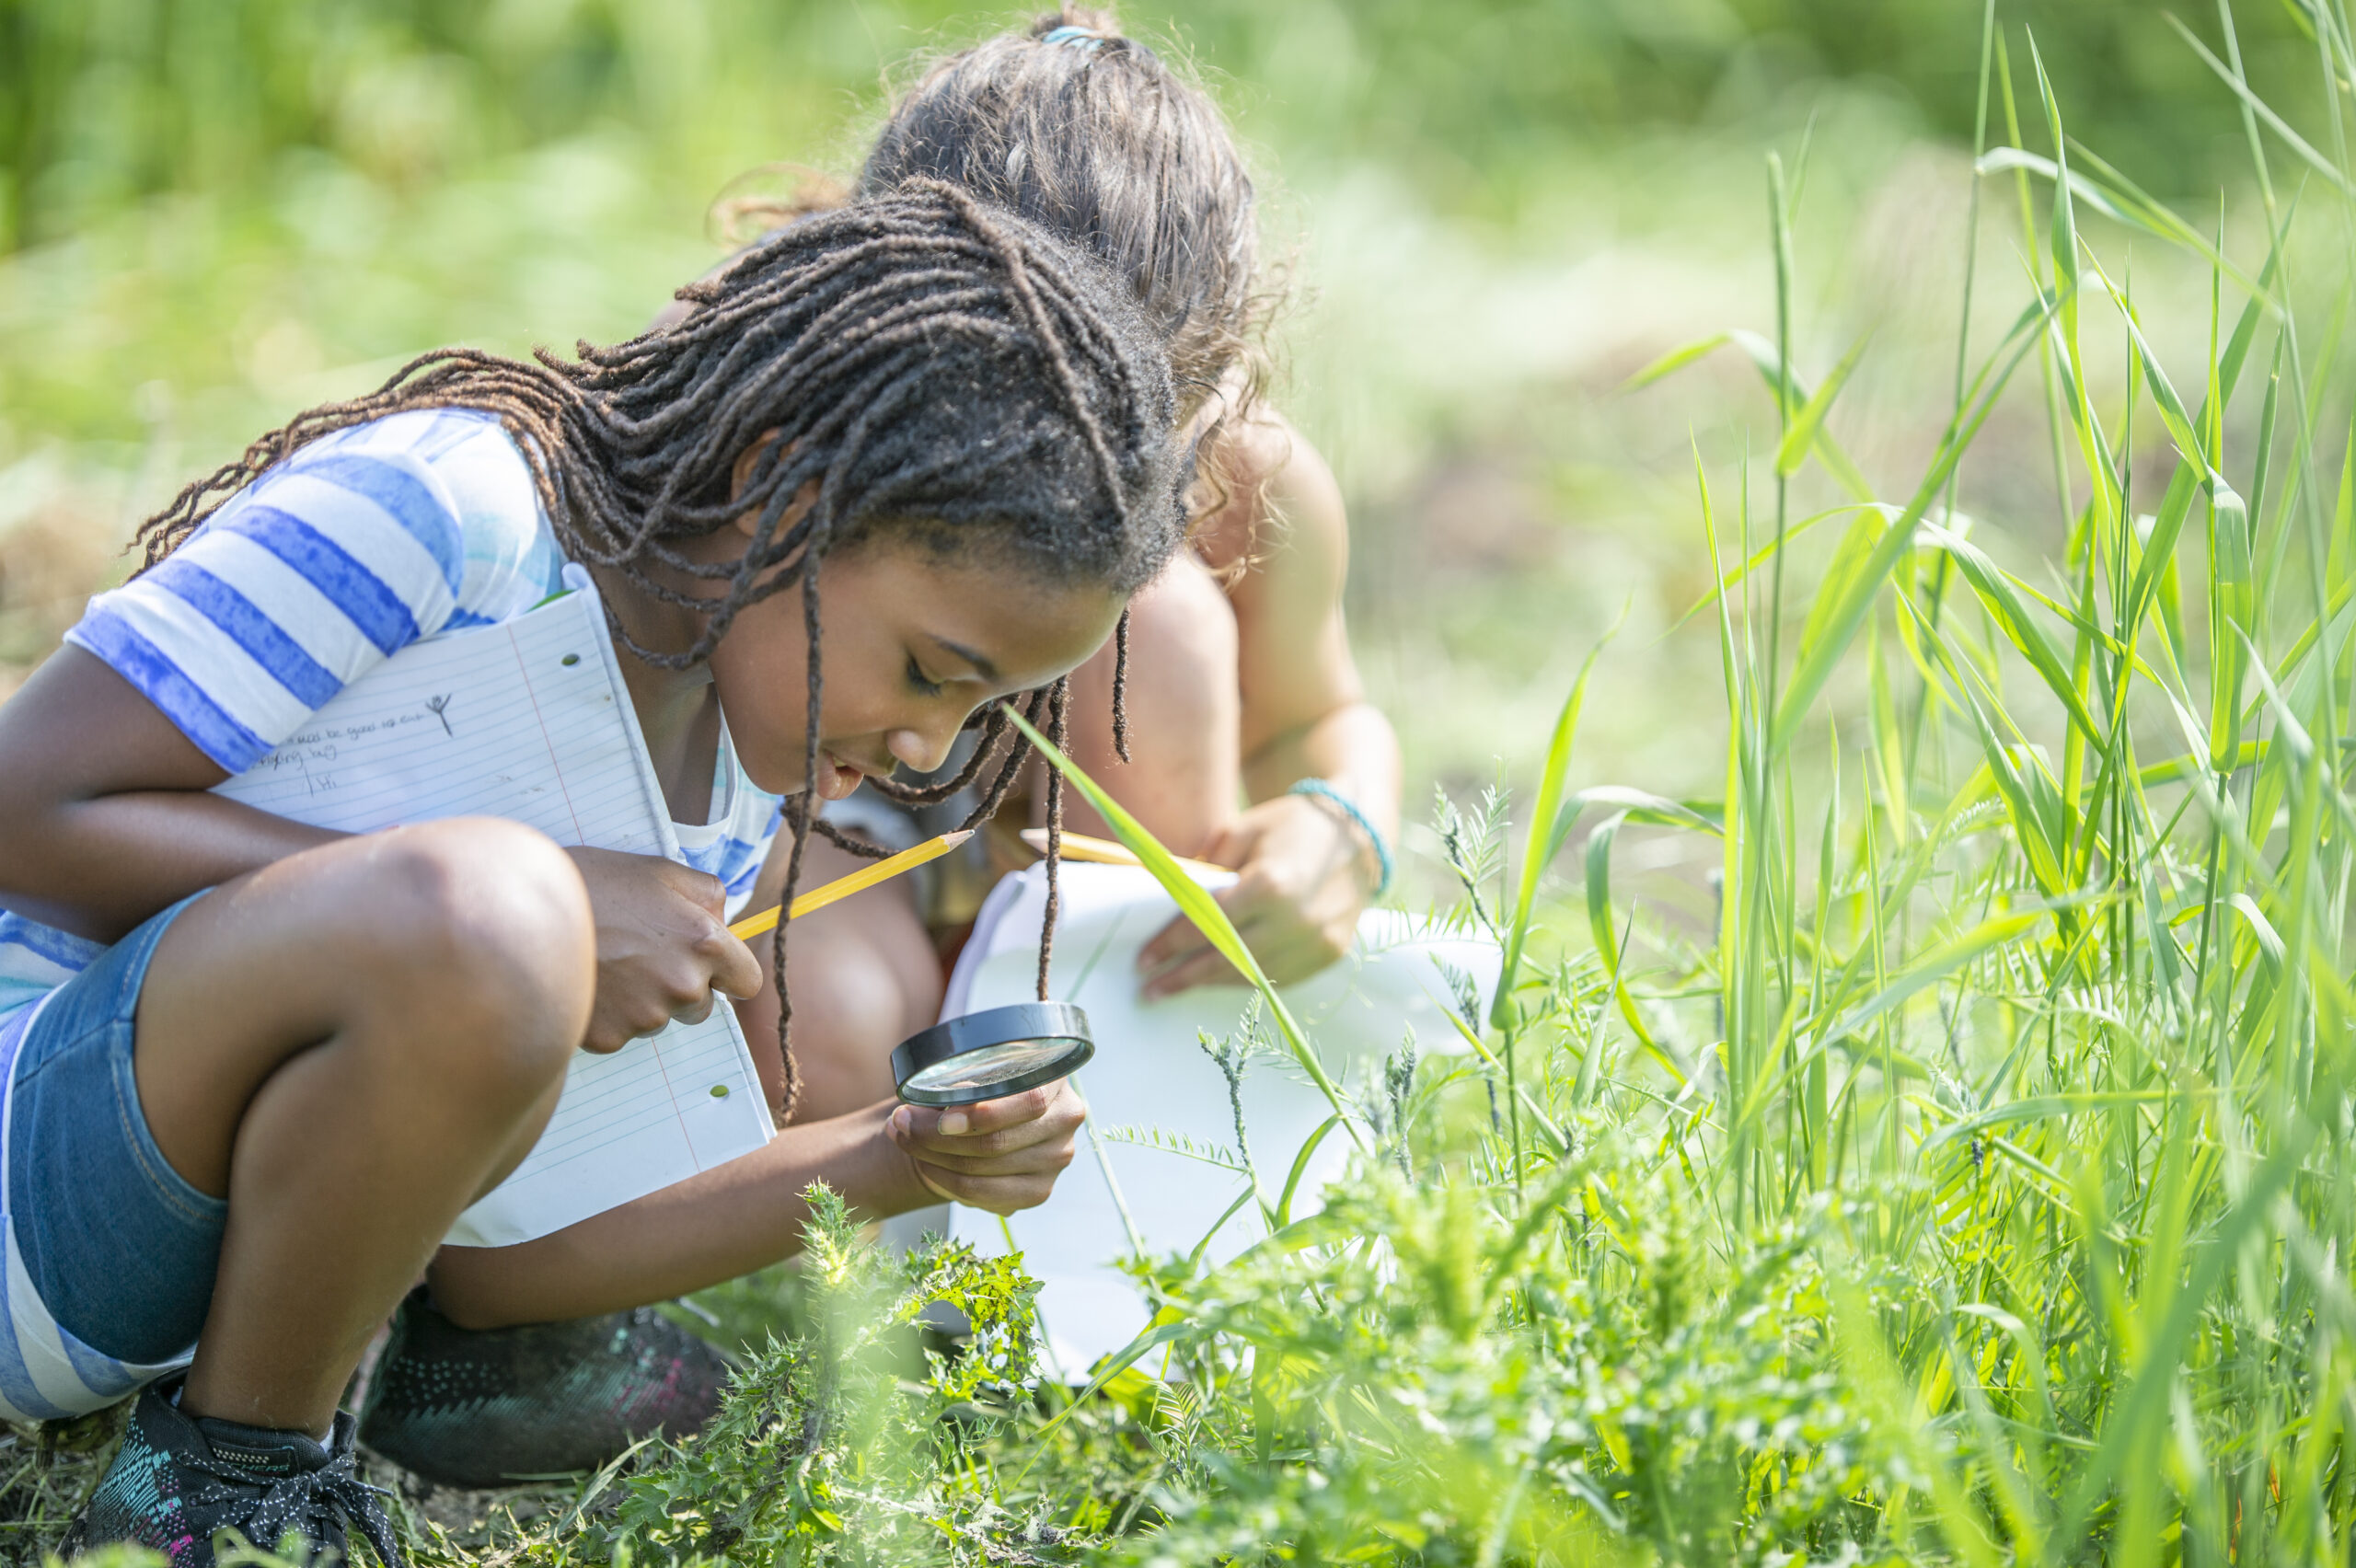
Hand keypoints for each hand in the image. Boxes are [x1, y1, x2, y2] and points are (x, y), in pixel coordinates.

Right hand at [565, 847, 763, 1052]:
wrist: (521, 914)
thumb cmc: (591, 884)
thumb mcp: (657, 870)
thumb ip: (705, 893)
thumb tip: (723, 918)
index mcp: (704, 943)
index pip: (748, 982)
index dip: (728, 972)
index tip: (710, 965)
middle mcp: (683, 986)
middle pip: (702, 1005)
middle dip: (682, 986)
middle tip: (641, 955)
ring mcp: (645, 1017)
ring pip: (659, 1018)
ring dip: (643, 999)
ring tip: (606, 963)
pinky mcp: (609, 1038)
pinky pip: (621, 1032)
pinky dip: (608, 1013)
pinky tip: (587, 982)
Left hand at [883, 1080, 1085, 1213]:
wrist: (991, 1117)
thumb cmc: (981, 1085)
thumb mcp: (977, 1071)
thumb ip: (964, 1081)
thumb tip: (933, 1102)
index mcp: (1056, 1079)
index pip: (1028, 1102)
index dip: (981, 1114)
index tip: (940, 1119)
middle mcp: (1067, 1119)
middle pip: (999, 1142)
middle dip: (937, 1136)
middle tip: (900, 1123)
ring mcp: (1057, 1159)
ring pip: (985, 1171)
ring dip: (933, 1157)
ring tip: (902, 1138)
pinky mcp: (1038, 1191)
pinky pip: (984, 1196)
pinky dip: (946, 1181)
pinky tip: (927, 1165)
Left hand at [1137, 792, 1376, 996]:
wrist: (1359, 837)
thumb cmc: (1294, 826)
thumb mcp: (1245, 830)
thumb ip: (1208, 865)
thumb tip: (1173, 899)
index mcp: (1271, 883)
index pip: (1208, 923)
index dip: (1171, 945)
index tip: (1144, 959)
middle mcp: (1295, 920)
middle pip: (1225, 958)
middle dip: (1182, 977)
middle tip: (1149, 990)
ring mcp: (1315, 943)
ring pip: (1250, 975)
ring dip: (1209, 984)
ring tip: (1175, 988)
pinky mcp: (1329, 955)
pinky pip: (1277, 978)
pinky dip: (1244, 980)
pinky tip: (1217, 980)